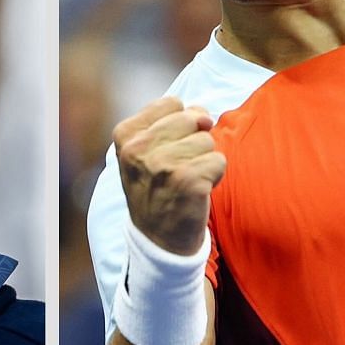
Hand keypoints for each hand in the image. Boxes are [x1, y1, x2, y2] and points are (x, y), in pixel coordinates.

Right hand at [112, 96, 226, 255]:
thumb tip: (204, 115)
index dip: (179, 125)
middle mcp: (138, 148)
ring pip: (207, 140)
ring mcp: (161, 165)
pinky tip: (196, 192)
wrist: (158, 240)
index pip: (173, 103)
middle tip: (178, 168)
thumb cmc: (157, 189)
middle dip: (194, 141)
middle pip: (192, 118)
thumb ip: (170, 122)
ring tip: (186, 181)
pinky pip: (219, 161)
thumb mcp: (146, 152)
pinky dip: (214, 177)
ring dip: (204, 161)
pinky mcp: (187, 181)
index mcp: (125, 134)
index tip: (167, 150)